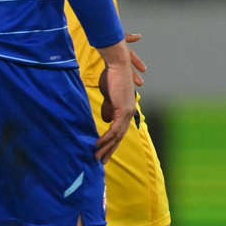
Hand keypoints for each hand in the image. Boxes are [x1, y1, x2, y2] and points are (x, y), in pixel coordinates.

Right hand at [93, 34, 145, 163]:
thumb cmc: (111, 77)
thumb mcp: (109, 96)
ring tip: (96, 157)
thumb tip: (105, 120)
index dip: (112, 142)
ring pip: (116, 135)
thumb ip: (108, 108)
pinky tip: (98, 145)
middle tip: (101, 161)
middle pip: (119, 136)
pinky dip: (106, 138)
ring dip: (106, 147)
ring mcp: (127, 111)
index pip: (120, 131)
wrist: (117, 64)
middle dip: (110, 150)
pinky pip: (114, 129)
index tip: (104, 151)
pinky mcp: (122, 109)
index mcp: (126, 109)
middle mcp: (129, 112)